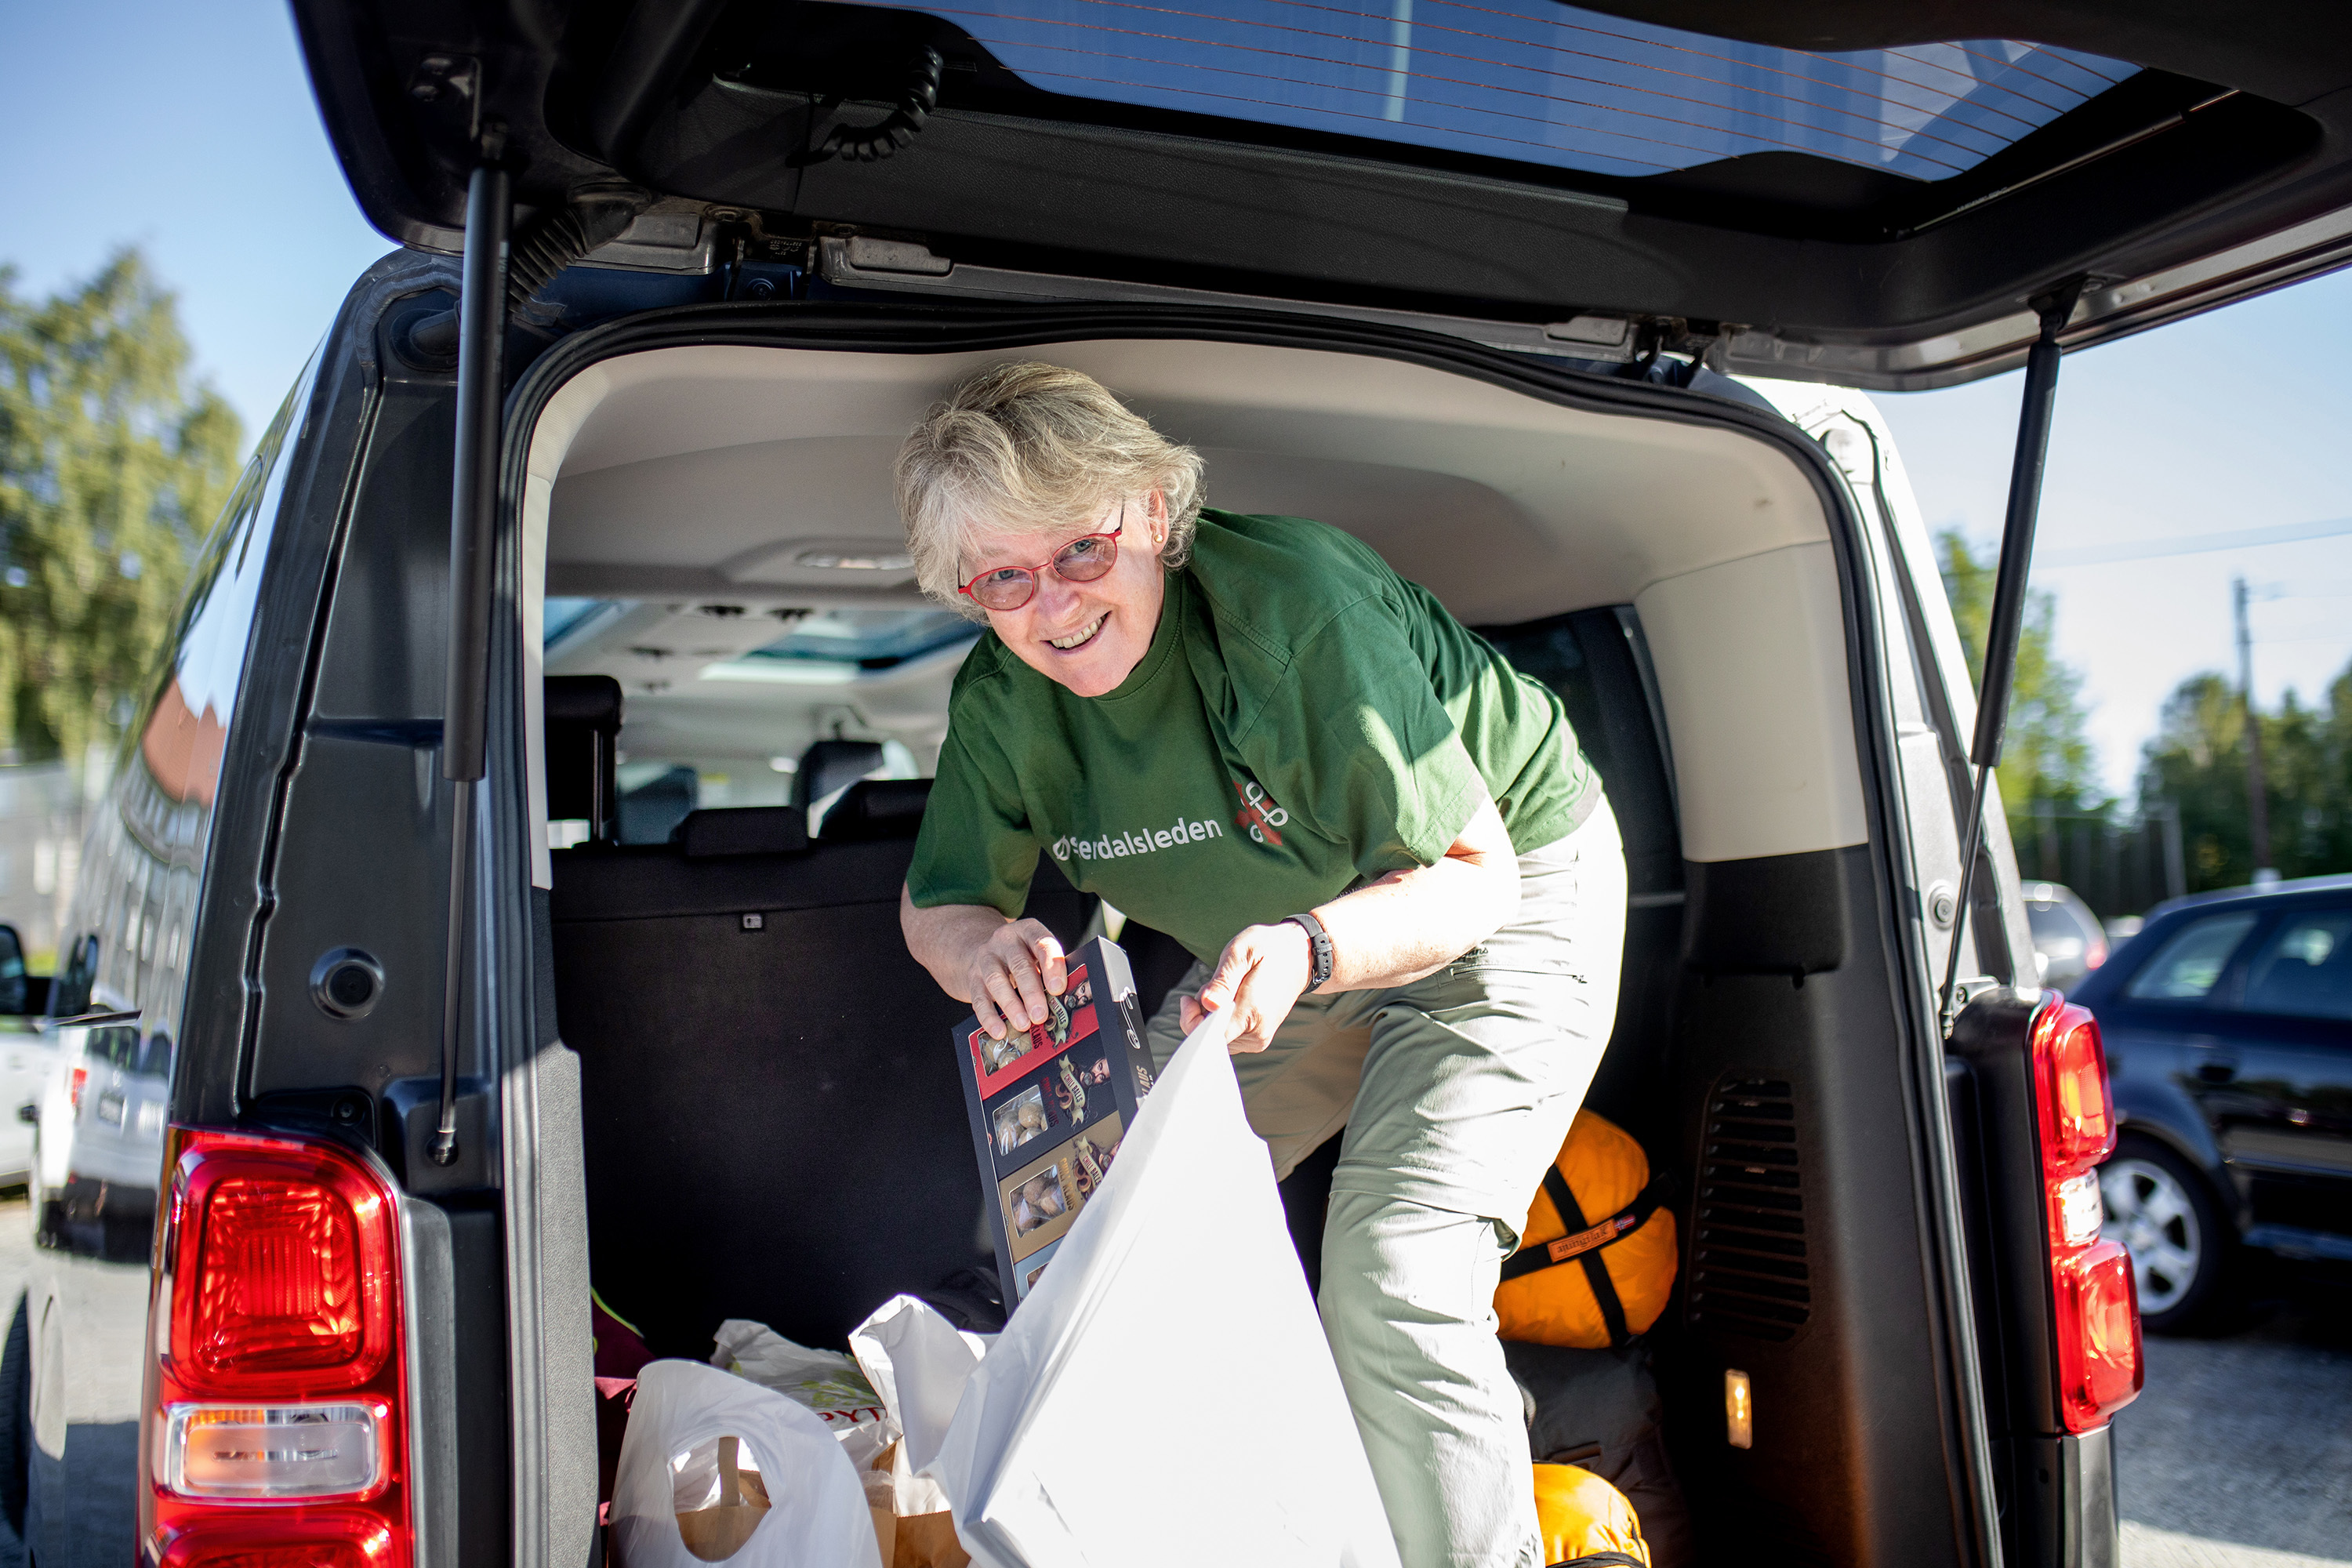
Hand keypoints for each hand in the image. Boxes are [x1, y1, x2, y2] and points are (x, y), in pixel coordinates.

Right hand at [965, 919, 1067, 1040]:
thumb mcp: (1037, 954)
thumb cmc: (1022, 956)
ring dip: (1011, 1005)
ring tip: (1023, 1024)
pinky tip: (999, 1030)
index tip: (1058, 989)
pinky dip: (989, 1017)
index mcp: (1028, 931)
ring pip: (996, 980)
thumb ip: (1050, 972)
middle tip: (1040, 1015)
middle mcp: (1005, 940)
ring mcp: (986, 957)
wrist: (983, 949)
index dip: (1051, 966)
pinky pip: (979, 998)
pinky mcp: (972, 977)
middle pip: (1019, 965)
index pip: (1042, 943)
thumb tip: (1064, 1003)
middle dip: (1031, 992)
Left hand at [1179, 921, 1311, 1053]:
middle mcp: (1257, 1033)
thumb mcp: (1242, 952)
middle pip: (1211, 1037)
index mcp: (1252, 1013)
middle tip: (1213, 985)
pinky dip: (1223, 1018)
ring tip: (1227, 988)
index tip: (1189, 998)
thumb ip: (1223, 981)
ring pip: (1219, 1036)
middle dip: (1202, 1013)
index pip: (1210, 1036)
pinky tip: (1232, 998)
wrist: (1301, 953)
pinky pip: (1229, 1035)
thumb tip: (1207, 1004)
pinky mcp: (1259, 1037)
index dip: (1192, 1020)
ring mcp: (1259, 1038)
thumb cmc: (1270, 948)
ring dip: (1213, 1015)